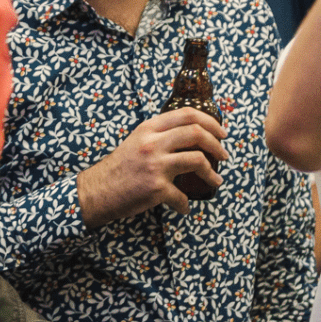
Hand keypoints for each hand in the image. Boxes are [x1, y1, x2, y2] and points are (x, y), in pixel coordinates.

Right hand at [76, 108, 227, 227]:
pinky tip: (184, 207)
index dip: (210, 122)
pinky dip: (185, 204)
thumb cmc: (117, 169)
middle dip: (217, 145)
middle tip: (224, 155)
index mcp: (148, 129)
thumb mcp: (136, 142)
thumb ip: (159, 136)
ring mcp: (155, 165)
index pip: (187, 114)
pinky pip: (182, 196)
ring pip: (197, 160)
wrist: (96, 192)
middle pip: (197, 134)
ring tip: (215, 180)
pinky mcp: (156, 187)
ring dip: (211, 173)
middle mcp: (153, 143)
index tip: (221, 132)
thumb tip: (189, 138)